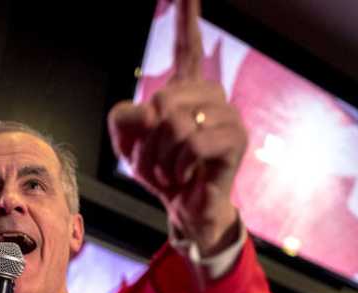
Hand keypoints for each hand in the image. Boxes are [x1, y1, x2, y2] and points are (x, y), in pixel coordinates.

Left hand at [107, 0, 245, 254]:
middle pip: (159, 101)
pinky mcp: (234, 138)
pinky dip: (178, 166)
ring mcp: (226, 114)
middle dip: (145, 143)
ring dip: (160, 157)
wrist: (185, 209)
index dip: (187, 16)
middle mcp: (210, 95)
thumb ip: (123, 118)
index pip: (186, 46)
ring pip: (174, 123)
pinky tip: (186, 176)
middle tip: (154, 166)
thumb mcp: (129, 145)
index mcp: (186, 90)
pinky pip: (191, 142)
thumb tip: (149, 109)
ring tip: (171, 172)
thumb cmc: (163, 173)